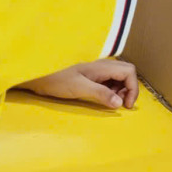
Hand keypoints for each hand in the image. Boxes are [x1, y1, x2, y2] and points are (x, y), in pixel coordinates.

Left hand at [18, 60, 139, 108]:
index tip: (126, 105)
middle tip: (121, 105)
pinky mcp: (90, 77)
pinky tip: (103, 99)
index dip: (133, 88)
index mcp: (101, 66)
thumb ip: (101, 94)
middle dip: (129, 89)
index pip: (129, 72)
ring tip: (111, 103)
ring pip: (118, 77)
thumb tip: (119, 103)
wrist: (38, 75)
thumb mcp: (79, 88)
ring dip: (120, 91)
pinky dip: (111, 91)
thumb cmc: (56, 80)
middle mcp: (101, 66)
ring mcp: (96, 71)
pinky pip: (108, 81)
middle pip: (126, 73)